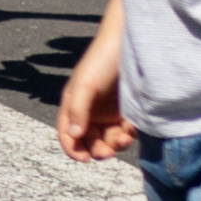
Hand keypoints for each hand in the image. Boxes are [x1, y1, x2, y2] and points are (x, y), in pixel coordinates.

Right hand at [54, 34, 131, 162]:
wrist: (132, 42)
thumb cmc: (103, 58)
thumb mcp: (86, 83)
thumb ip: (78, 109)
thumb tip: (74, 135)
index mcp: (75, 105)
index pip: (68, 133)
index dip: (73, 149)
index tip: (84, 158)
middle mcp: (91, 112)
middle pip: (90, 141)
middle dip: (98, 150)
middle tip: (107, 152)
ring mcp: (110, 112)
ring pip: (110, 140)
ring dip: (115, 144)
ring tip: (123, 138)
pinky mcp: (129, 112)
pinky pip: (127, 132)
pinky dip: (129, 134)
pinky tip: (132, 126)